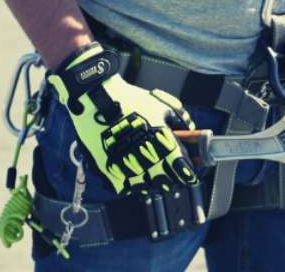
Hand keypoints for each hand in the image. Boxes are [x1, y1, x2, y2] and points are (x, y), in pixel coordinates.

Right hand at [47, 43, 198, 196]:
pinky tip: (130, 178)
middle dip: (169, 181)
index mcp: (162, 141)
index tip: (189, 177)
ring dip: (149, 184)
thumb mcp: (160, 104)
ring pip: (143, 187)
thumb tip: (189, 132)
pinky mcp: (107, 168)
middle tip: (169, 177)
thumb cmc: (128, 99)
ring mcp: (125, 165)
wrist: (95, 97)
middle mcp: (145, 156)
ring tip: (150, 178)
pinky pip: (122, 188)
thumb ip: (180, 119)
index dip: (187, 175)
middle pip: (164, 182)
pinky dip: (128, 186)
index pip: (182, 169)